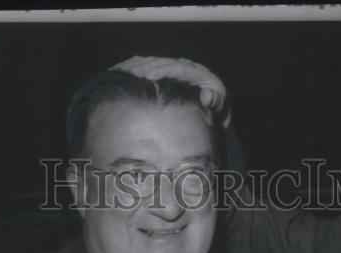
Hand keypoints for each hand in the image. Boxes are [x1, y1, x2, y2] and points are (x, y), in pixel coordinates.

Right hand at [111, 56, 229, 127]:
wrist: (214, 99)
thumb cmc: (216, 104)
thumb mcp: (220, 103)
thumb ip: (215, 100)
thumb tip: (207, 95)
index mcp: (196, 72)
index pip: (177, 68)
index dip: (162, 70)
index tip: (148, 76)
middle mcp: (183, 65)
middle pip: (162, 62)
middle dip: (145, 67)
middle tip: (130, 75)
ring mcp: (173, 66)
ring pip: (153, 61)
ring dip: (137, 65)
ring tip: (122, 72)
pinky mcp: (165, 69)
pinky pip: (148, 63)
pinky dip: (134, 65)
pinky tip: (121, 70)